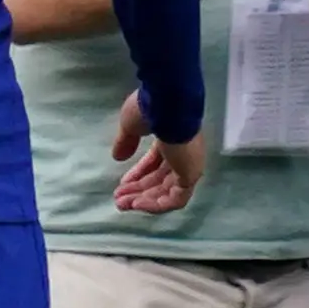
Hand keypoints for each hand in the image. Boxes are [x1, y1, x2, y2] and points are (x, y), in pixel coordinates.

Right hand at [109, 92, 203, 213]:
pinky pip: (175, 198)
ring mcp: (189, 164)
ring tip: (123, 204)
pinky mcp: (191, 175)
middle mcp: (183, 153)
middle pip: (161, 179)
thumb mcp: (131, 125)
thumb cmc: (150, 108)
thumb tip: (117, 157)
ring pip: (167, 191)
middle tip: (119, 200)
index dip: (139, 174)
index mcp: (172, 137)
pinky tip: (137, 205)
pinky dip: (156, 205)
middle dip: (138, 191)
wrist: (167, 102)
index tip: (122, 183)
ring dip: (144, 200)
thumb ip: (126, 142)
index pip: (156, 162)